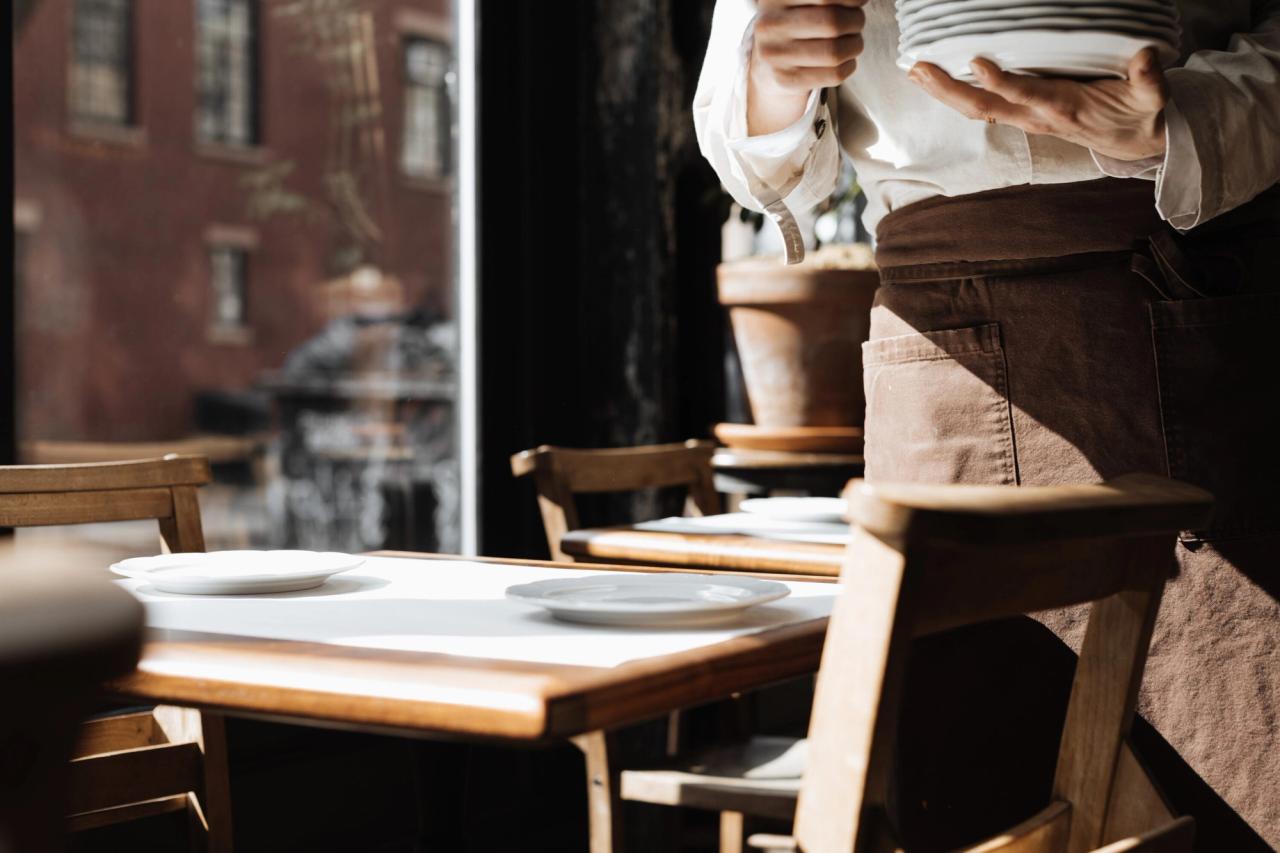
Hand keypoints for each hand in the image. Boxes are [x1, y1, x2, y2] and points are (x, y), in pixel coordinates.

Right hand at [747, 0, 867, 135]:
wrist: (768, 62)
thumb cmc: (796, 21)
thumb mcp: (803, 1)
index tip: (858, 2)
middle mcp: (770, 24)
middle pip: (832, 22)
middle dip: (856, 20)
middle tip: (857, 21)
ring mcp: (776, 55)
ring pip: (835, 52)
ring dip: (855, 44)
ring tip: (853, 41)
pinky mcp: (786, 80)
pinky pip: (834, 75)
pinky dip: (849, 66)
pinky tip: (846, 60)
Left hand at [908, 48, 1167, 161]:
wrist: (1135, 140)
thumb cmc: (1140, 112)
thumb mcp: (1152, 96)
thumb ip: (1149, 79)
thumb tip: (1144, 58)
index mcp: (1063, 108)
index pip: (1025, 94)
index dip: (1001, 81)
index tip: (977, 62)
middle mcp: (1036, 116)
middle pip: (985, 105)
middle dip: (948, 89)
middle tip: (918, 68)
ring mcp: (1025, 118)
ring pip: (977, 108)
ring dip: (943, 92)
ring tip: (915, 72)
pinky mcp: (1023, 115)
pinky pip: (984, 106)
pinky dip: (956, 94)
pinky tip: (935, 81)